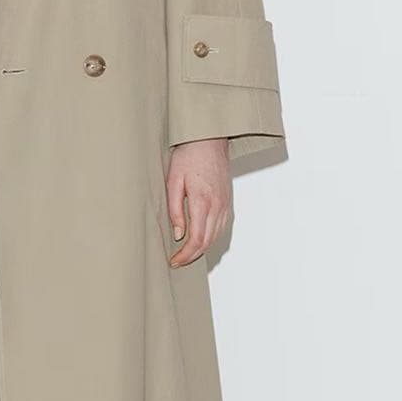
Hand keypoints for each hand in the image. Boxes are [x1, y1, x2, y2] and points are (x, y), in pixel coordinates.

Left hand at [166, 139, 231, 267]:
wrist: (209, 139)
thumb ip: (175, 210)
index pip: (196, 239)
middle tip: (177, 261)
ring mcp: (225, 204)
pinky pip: (222, 227)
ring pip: (216, 237)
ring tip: (185, 254)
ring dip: (201, 250)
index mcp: (203, 201)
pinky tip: (200, 241)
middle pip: (207, 242)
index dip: (185, 255)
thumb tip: (178, 234)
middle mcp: (218, 206)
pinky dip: (210, 239)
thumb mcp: (173, 182)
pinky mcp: (227, 202)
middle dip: (191, 256)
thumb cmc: (189, 155)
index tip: (174, 261)